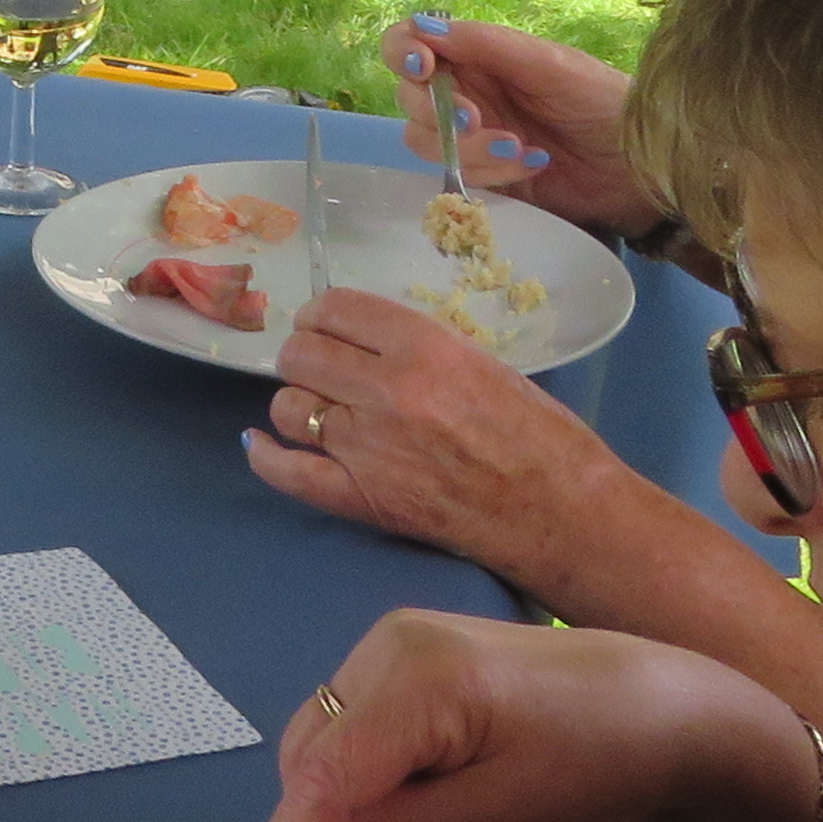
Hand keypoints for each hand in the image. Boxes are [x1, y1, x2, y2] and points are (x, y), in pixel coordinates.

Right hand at [228, 613, 815, 821]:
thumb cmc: (591, 760)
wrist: (661, 705)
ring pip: (332, 742)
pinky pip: (361, 727)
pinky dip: (373, 780)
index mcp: (418, 678)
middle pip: (316, 750)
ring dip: (353, 809)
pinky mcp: (412, 656)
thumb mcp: (500, 813)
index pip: (330, 768)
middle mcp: (391, 645)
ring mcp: (398, 644)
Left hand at [245, 292, 645, 586]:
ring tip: (320, 414)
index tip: (321, 327)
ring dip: (298, 406)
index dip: (319, 316)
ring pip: (288, 407)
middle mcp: (387, 390)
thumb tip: (358, 339)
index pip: (335, 309)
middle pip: (300, 354)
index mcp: (423, 346)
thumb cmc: (539, 435)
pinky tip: (260, 446)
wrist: (561, 512)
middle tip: (320, 371)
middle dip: (304, 358)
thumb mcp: (480, 362)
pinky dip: (266, 457)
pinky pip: (286, 472)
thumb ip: (416, 347)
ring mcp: (368, 447)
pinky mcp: (361, 499)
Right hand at [379, 14, 662, 241]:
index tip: (423, 67)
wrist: (645, 165)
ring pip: (424, 139)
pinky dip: (485, 173)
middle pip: (410, 95)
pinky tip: (529, 168)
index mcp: (480, 55)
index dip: (403, 51)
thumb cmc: (605, 101)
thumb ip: (488, 44)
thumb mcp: (551, 64)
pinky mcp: (483, 178)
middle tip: (477, 121)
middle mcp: (468, 92)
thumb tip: (425, 27)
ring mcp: (472, 138)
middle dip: (436, 110)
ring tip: (518, 150)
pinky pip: (454, 176)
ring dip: (465, 147)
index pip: (412, 43)